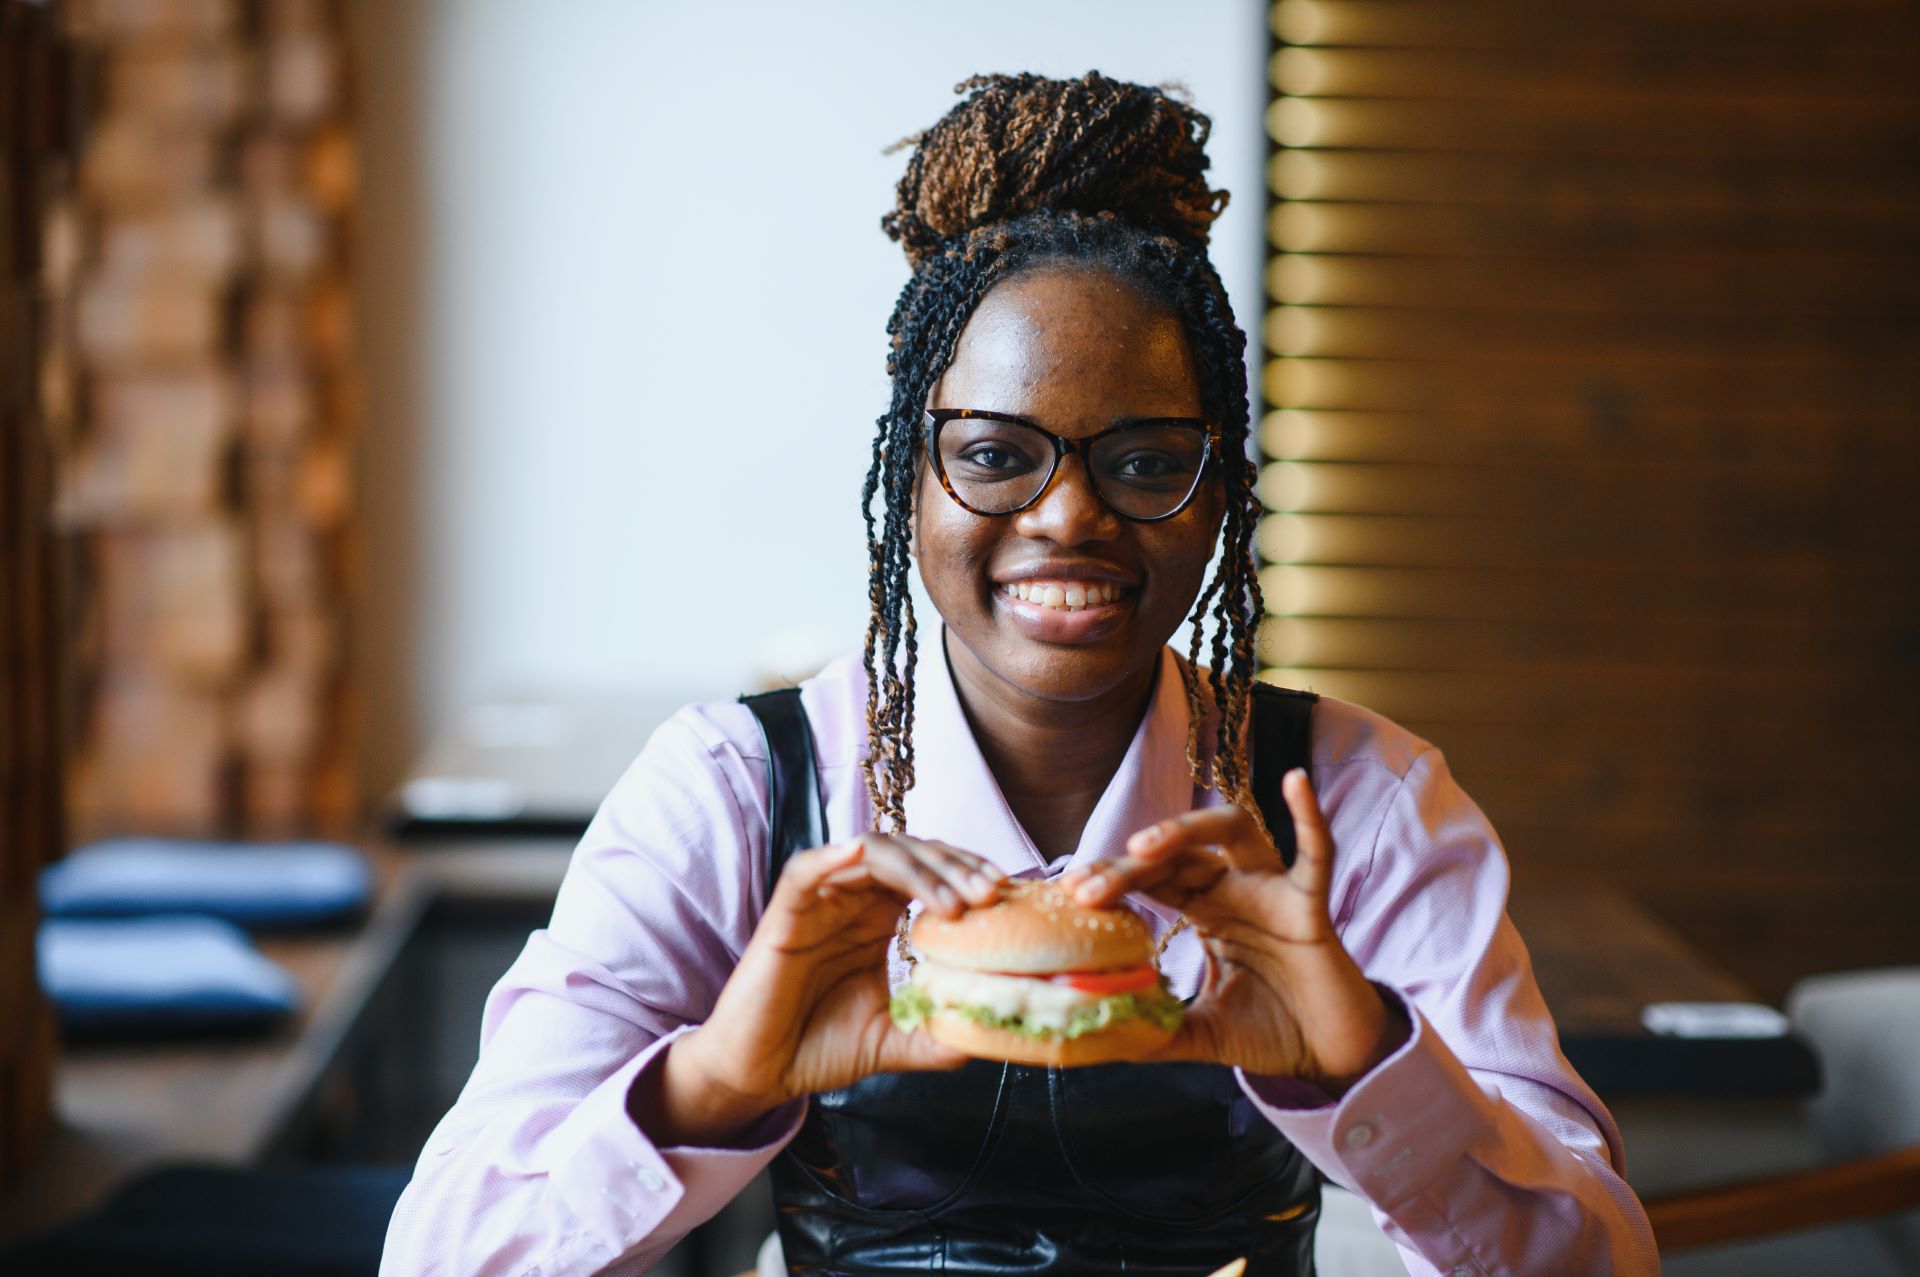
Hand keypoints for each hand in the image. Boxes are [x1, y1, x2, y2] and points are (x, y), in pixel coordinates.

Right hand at [652, 833, 1004, 1143]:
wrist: (760, 1074)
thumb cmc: (818, 1047)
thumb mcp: (894, 1040)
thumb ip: (937, 1035)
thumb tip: (988, 1035)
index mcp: (879, 919)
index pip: (931, 873)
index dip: (968, 872)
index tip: (1005, 894)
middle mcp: (853, 900)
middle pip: (910, 853)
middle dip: (954, 866)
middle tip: (990, 894)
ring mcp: (819, 902)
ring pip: (872, 853)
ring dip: (917, 867)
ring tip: (953, 902)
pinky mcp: (785, 914)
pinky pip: (807, 869)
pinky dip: (836, 857)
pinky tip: (864, 859)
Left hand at [1064, 769, 1407, 1091]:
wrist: (1331, 1058)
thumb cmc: (1270, 1032)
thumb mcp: (1199, 1033)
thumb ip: (1154, 1032)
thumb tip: (1099, 1039)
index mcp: (1207, 910)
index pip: (1152, 878)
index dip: (1113, 877)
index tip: (1070, 890)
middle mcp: (1237, 889)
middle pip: (1180, 853)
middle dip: (1131, 864)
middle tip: (1088, 887)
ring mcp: (1274, 891)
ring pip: (1235, 829)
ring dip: (1188, 828)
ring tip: (1145, 845)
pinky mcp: (1312, 907)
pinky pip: (1317, 853)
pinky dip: (1308, 815)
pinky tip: (1294, 780)